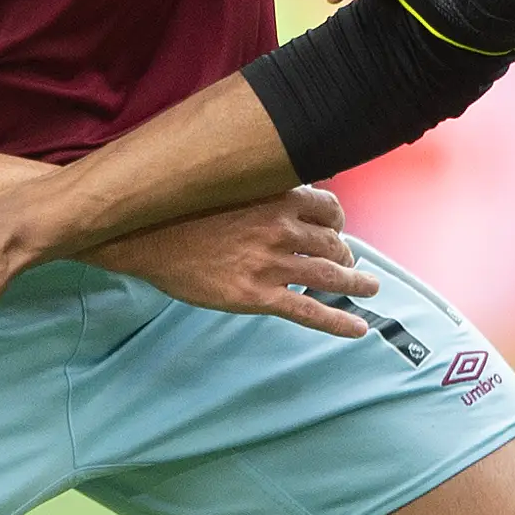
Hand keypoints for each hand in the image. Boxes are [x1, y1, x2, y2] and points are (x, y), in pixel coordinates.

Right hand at [93, 187, 378, 328]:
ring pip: (331, 277)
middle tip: (348, 266)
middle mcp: (282, 228)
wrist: (144, 235)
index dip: (338, 224)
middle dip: (346, 257)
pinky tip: (357, 329)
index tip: (336, 232)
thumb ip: (261, 190)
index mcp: (277, 197)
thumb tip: (285, 192)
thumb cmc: (182, 208)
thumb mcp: (229, 184)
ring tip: (370, 289)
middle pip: (335, 244)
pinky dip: (339, 322)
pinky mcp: (258, 295)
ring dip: (357, 285)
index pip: (330, 210)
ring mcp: (272, 264)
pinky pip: (310, 311)